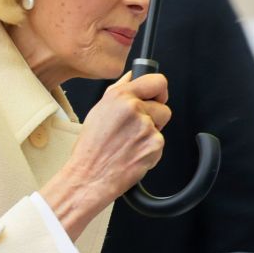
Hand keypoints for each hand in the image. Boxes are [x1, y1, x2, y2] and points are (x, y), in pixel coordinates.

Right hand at [41, 72, 170, 239]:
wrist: (90, 176)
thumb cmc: (91, 148)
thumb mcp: (99, 110)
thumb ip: (119, 90)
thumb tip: (131, 76)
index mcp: (120, 96)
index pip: (157, 81)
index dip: (160, 90)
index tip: (158, 96)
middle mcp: (134, 108)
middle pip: (163, 107)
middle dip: (155, 117)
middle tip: (136, 129)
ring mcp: (146, 126)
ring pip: (161, 126)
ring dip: (151, 134)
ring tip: (130, 143)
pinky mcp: (154, 144)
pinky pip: (160, 143)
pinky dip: (150, 150)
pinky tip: (133, 154)